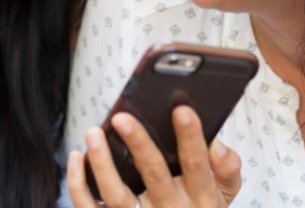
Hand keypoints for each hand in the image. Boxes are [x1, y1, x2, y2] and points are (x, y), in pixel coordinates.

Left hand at [67, 106, 241, 207]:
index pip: (196, 163)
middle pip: (154, 174)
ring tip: (93, 133)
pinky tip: (77, 156)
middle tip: (122, 117)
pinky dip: (78, 184)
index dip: (190, 136)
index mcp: (201, 196)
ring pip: (116, 195)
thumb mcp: (225, 192)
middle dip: (139, 143)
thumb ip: (227, 167)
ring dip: (102, 163)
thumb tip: (216, 143)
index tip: (182, 108)